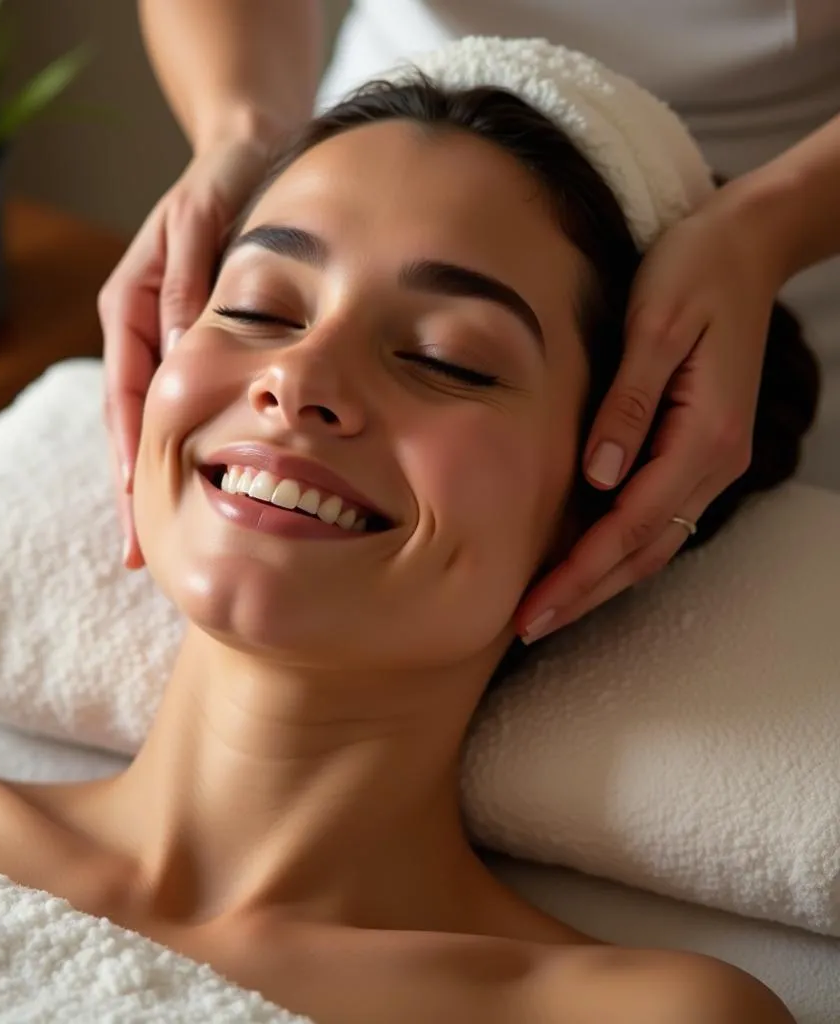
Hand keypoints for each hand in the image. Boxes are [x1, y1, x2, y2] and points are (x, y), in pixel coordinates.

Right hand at [98, 134, 273, 567]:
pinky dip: (182, 453)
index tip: (137, 513)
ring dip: (153, 483)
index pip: (126, 396)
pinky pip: (183, 408)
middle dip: (133, 491)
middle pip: (130, 425)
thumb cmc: (225, 183)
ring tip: (158, 546)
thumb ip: (189, 285)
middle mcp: (140, 333)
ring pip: (155, 425)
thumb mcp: (202, 222)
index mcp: (131, 308)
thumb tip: (182, 353)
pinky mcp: (190, 347)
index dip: (131, 456)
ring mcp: (164, 344)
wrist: (247, 153)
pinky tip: (196, 493)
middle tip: (140, 557)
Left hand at [516, 189, 783, 642]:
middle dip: (584, 594)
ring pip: (651, 544)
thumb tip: (596, 477)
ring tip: (546, 609)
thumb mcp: (654, 327)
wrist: (746, 246)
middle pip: (642, 552)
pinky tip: (581, 561)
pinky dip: (617, 550)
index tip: (532, 606)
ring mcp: (710, 461)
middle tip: (526, 626)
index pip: (631, 526)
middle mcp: (714, 462)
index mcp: (705, 436)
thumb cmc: (694, 273)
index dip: (579, 572)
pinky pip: (656, 518)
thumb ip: (627, 405)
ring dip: (599, 581)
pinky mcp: (696, 451)